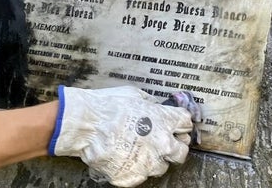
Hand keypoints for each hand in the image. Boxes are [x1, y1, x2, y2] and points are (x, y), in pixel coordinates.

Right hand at [49, 86, 193, 186]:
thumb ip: (151, 104)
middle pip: (182, 151)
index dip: (179, 123)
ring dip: (153, 159)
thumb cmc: (107, 106)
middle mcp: (161, 144)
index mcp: (165, 121)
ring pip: (161, 166)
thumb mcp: (135, 95)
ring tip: (138, 150)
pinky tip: (125, 157)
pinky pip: (140, 175)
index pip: (186, 124)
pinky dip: (134, 168)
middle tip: (163, 142)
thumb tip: (155, 107)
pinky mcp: (132, 176)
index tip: (175, 125)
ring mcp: (147, 163)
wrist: (85, 125)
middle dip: (175, 146)